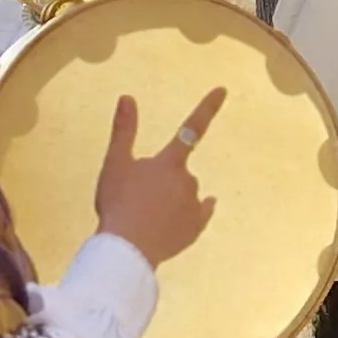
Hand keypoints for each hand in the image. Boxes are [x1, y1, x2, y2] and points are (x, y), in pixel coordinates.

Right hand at [91, 89, 223, 266]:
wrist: (128, 248)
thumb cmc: (118, 203)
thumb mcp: (115, 163)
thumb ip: (123, 130)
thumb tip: (127, 97)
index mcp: (169, 162)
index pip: (191, 128)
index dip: (208, 108)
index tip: (223, 90)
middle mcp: (187, 180)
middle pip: (179, 171)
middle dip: (163, 178)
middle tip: (136, 194)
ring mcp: (194, 206)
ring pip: (186, 194)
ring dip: (171, 198)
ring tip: (145, 215)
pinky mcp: (195, 228)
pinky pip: (200, 214)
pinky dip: (192, 213)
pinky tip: (181, 220)